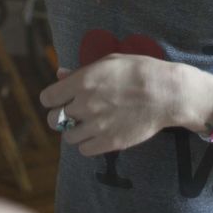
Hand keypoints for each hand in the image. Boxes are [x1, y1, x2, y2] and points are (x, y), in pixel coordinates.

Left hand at [39, 54, 187, 156]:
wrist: (165, 93)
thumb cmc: (138, 70)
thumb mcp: (109, 62)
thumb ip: (81, 71)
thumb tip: (60, 75)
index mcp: (83, 81)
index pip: (47, 98)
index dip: (52, 99)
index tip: (60, 98)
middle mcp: (85, 104)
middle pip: (53, 120)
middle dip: (60, 117)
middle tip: (72, 114)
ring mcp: (97, 125)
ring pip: (68, 137)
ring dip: (75, 131)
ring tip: (88, 124)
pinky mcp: (109, 142)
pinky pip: (84, 150)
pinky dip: (88, 144)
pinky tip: (98, 133)